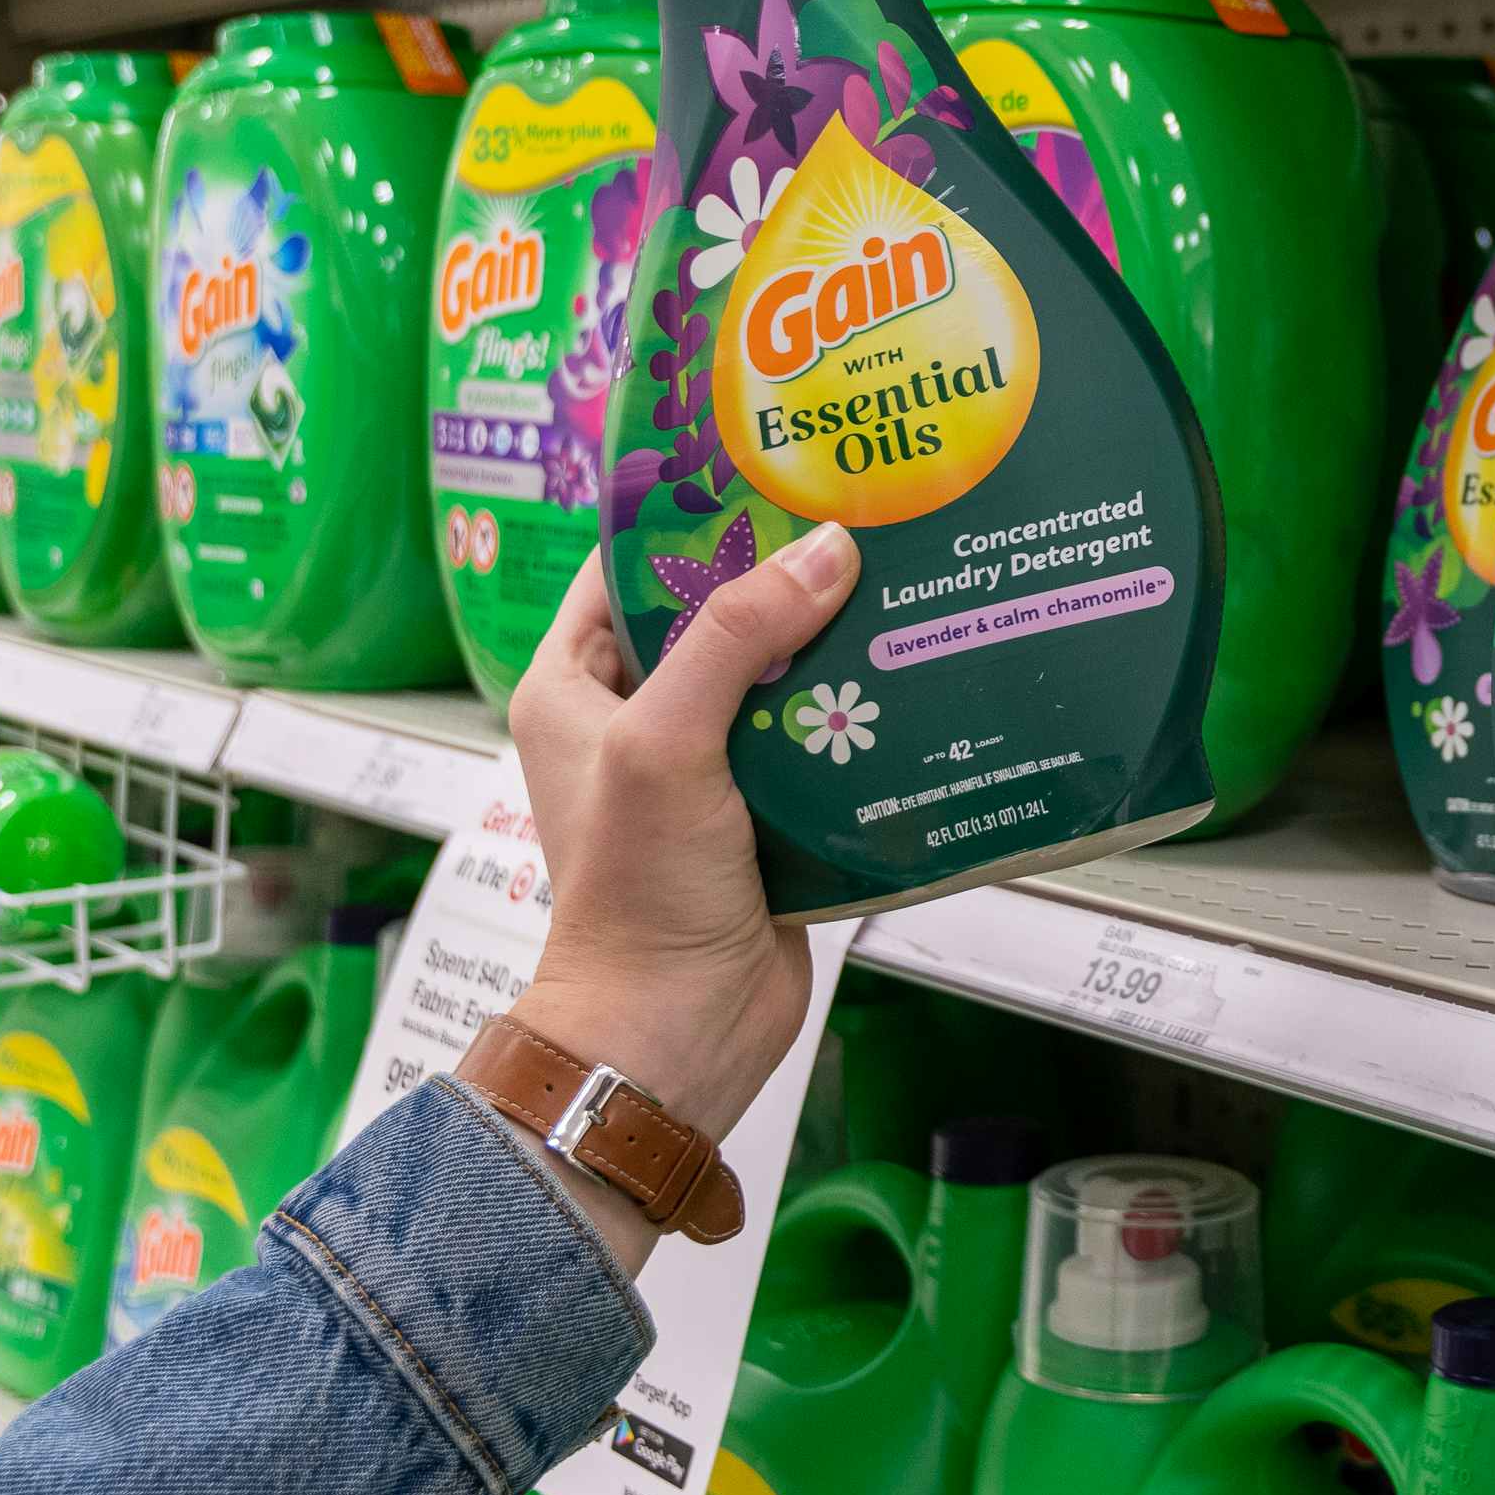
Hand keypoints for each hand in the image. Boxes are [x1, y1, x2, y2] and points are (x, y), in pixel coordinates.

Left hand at [503, 525, 857, 1258]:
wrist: (675, 1033)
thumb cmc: (636, 892)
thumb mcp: (666, 743)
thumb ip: (733, 638)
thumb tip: (826, 549)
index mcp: (574, 688)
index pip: (628, 567)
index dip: (689, 513)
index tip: (769, 462)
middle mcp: (637, 719)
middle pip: (717, 613)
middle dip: (784, 570)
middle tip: (863, 507)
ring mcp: (706, 768)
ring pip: (777, 673)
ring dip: (834, 639)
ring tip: (907, 572)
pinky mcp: (769, 814)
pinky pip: (819, 737)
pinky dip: (861, 708)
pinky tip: (920, 666)